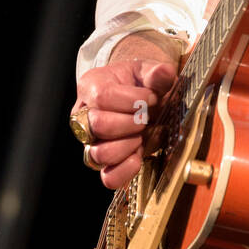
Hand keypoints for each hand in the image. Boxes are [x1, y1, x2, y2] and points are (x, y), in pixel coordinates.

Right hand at [72, 51, 177, 189]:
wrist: (143, 96)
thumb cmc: (141, 83)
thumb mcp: (149, 71)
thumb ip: (157, 73)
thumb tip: (164, 72)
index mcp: (91, 86)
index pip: (102, 97)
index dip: (132, 100)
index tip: (152, 98)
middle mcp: (84, 115)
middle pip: (98, 126)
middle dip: (131, 123)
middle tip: (146, 117)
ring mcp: (91, 142)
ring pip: (98, 154)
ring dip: (127, 146)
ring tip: (141, 134)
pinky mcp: (104, 162)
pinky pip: (108, 178)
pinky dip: (126, 171)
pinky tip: (139, 155)